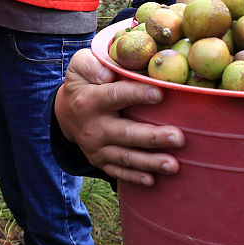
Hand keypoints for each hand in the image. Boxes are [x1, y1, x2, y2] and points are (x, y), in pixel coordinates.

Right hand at [53, 48, 183, 185]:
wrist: (64, 114)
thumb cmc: (83, 83)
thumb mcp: (79, 66)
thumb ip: (92, 64)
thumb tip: (108, 73)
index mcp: (90, 100)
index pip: (115, 96)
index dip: (136, 95)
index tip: (160, 94)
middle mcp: (93, 127)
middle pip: (125, 134)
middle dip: (152, 137)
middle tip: (179, 138)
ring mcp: (96, 148)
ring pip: (125, 157)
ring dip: (149, 162)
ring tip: (174, 165)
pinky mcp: (100, 161)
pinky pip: (117, 171)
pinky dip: (133, 178)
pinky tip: (152, 180)